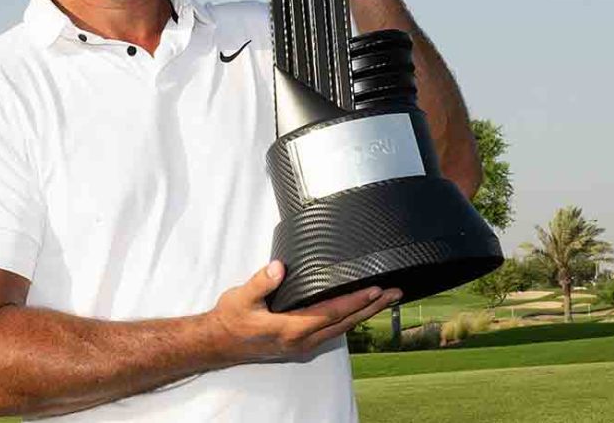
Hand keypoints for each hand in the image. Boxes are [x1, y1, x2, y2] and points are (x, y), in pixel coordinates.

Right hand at [208, 261, 399, 361]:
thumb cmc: (230, 319)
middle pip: (345, 323)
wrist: (218, 343)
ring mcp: (302, 345)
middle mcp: (301, 341)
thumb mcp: (241, 297)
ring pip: (341, 329)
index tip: (376, 290)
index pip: (331, 313)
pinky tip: (358, 311)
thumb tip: (279, 268)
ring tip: (385, 300)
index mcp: (290, 329)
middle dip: (371, 307)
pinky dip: (349, 319)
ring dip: (364, 313)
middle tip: (395, 293)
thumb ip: (261, 282)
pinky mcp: (300, 344)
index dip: (355, 301)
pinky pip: (332, 331)